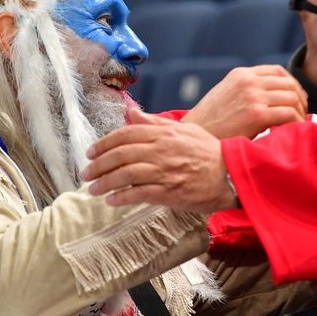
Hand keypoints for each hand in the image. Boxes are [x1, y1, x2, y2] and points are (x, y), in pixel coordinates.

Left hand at [82, 109, 236, 212]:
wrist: (230, 174)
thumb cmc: (207, 151)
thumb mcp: (184, 130)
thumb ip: (155, 123)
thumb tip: (132, 114)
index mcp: (163, 133)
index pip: (125, 134)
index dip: (104, 143)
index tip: (90, 152)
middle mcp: (161, 150)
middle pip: (120, 155)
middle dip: (98, 165)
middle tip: (85, 173)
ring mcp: (164, 171)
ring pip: (126, 175)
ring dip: (105, 183)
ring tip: (93, 190)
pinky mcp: (169, 191)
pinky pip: (139, 194)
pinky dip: (122, 197)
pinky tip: (111, 201)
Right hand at [181, 65, 306, 138]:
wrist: (195, 136)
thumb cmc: (210, 123)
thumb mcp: (226, 95)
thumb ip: (246, 90)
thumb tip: (270, 98)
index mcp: (241, 74)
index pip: (277, 71)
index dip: (292, 85)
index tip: (296, 99)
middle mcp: (248, 81)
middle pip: (288, 84)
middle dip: (299, 99)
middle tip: (301, 113)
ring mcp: (253, 96)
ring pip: (292, 97)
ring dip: (299, 111)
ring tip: (297, 124)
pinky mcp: (257, 114)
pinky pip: (289, 114)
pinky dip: (296, 122)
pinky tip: (294, 130)